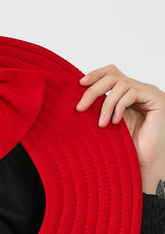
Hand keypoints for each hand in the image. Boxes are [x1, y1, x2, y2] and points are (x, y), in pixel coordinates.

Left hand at [76, 64, 164, 193]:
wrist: (144, 162)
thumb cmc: (127, 144)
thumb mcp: (108, 120)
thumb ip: (100, 105)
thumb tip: (77, 94)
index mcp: (129, 91)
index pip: (112, 72)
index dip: (95, 74)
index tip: (79, 84)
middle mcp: (140, 88)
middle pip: (114, 75)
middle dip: (94, 90)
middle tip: (80, 107)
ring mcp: (149, 93)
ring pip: (121, 85)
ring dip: (106, 104)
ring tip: (101, 123)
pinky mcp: (156, 99)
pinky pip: (132, 94)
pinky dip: (119, 107)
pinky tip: (115, 122)